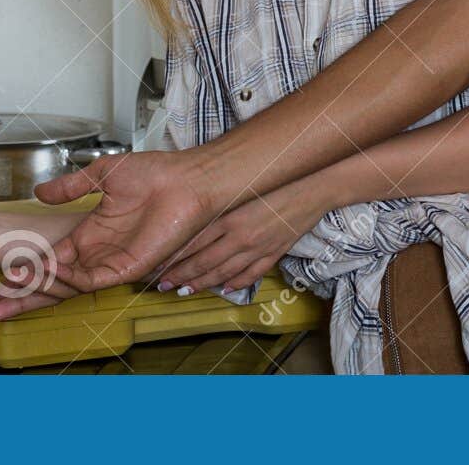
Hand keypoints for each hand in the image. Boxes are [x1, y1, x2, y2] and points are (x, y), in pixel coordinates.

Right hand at [2, 148, 218, 299]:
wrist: (187, 179)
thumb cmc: (156, 174)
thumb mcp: (104, 174)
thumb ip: (71, 186)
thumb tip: (40, 192)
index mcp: (90, 233)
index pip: (50, 260)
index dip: (25, 271)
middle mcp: (98, 253)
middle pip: (54, 283)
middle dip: (24, 298)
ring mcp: (111, 263)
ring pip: (68, 286)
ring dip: (41, 284)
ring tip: (17, 278)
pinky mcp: (127, 268)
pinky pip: (91, 281)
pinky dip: (68, 277)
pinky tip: (51, 267)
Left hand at [155, 178, 326, 294]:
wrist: (314, 184)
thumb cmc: (276, 178)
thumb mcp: (240, 186)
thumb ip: (217, 202)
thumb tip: (190, 215)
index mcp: (229, 215)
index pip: (192, 242)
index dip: (171, 257)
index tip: (154, 266)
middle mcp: (240, 234)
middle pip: (203, 261)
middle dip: (180, 275)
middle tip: (161, 285)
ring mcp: (258, 247)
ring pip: (224, 272)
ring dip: (202, 283)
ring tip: (184, 291)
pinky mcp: (274, 252)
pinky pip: (251, 273)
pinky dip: (236, 283)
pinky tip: (224, 289)